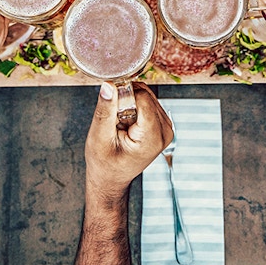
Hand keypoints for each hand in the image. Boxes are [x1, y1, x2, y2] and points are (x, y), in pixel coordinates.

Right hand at [84, 82, 173, 203]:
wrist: (111, 179)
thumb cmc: (104, 164)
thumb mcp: (99, 137)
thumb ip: (106, 110)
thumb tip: (109, 85)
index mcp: (153, 137)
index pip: (142, 97)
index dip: (122, 97)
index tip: (111, 112)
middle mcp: (165, 131)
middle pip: (145, 94)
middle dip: (125, 101)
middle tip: (115, 122)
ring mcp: (166, 127)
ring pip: (145, 95)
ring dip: (128, 104)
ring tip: (120, 125)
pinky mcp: (162, 123)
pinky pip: (146, 101)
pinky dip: (133, 107)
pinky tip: (125, 124)